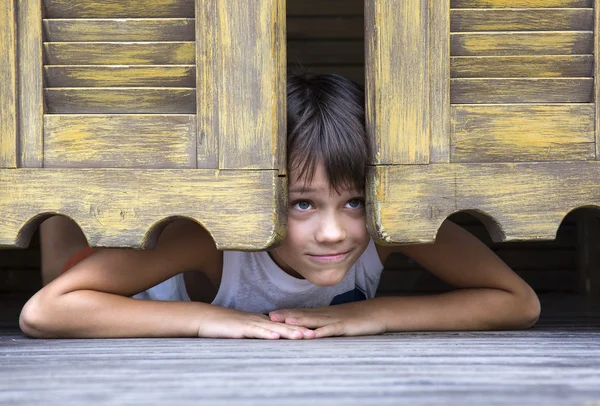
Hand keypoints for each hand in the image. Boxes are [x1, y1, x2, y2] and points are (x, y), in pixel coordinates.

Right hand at [197, 306, 314, 338]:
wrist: (204, 317)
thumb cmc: (223, 325)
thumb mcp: (243, 330)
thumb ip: (256, 333)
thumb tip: (269, 339)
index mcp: (261, 321)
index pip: (284, 325)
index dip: (299, 328)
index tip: (314, 332)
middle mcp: (259, 320)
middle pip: (283, 326)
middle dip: (300, 330)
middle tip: (317, 335)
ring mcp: (250, 323)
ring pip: (273, 328)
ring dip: (289, 332)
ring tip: (304, 336)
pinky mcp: (240, 328)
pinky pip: (256, 331)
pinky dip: (266, 334)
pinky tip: (276, 337)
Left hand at [269, 301, 386, 337]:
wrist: (377, 312)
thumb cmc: (356, 317)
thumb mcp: (336, 318)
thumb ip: (323, 321)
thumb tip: (309, 326)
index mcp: (323, 313)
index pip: (302, 312)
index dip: (286, 312)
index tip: (270, 314)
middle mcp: (326, 314)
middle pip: (304, 314)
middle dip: (287, 315)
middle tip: (270, 316)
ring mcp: (335, 319)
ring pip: (315, 321)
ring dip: (300, 321)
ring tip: (285, 322)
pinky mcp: (345, 327)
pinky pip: (332, 330)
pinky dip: (322, 332)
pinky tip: (312, 335)